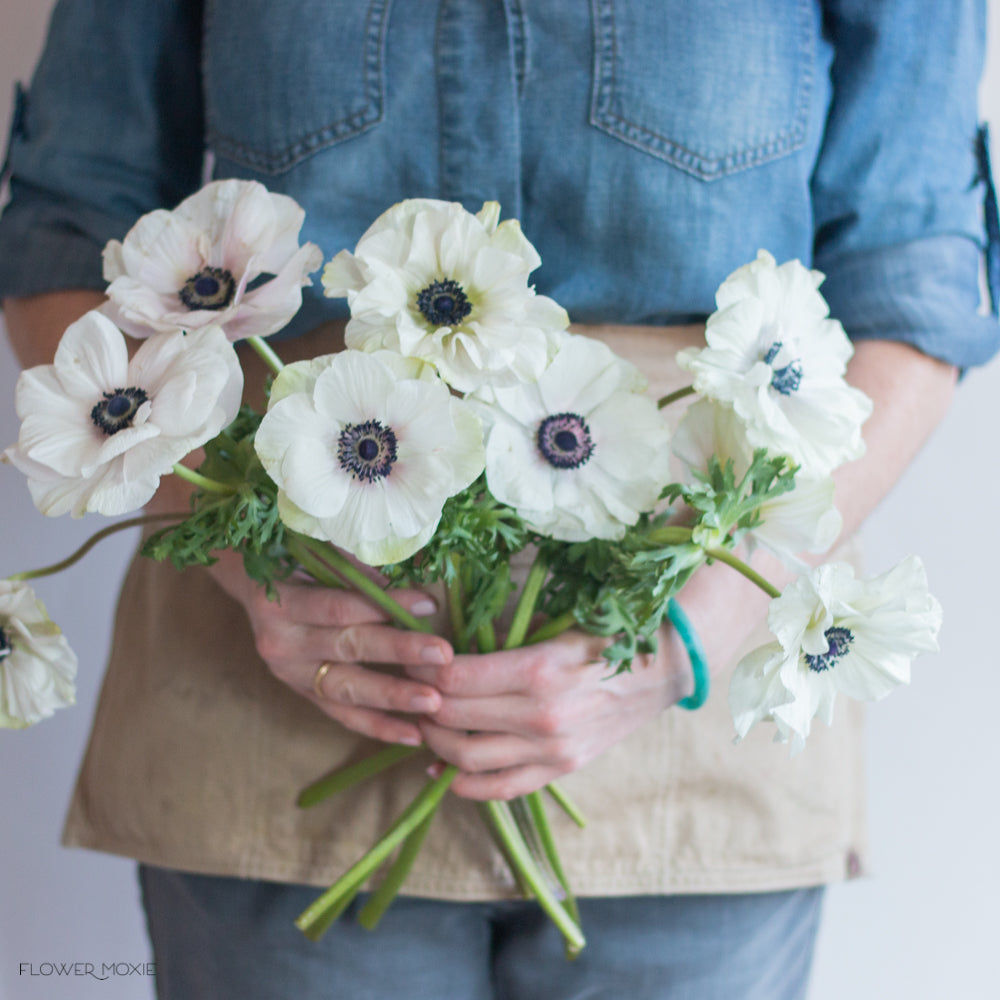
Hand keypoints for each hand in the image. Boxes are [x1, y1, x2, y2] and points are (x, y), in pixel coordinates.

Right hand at [208, 549, 451, 744]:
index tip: (429, 603)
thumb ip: (355, 569)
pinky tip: (413, 735)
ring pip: (347, 689)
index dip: (386, 605)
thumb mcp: (316, 553)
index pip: (342, 606)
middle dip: (400, 652)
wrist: (252, 584)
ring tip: (434, 704)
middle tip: (443, 657)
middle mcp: (281, 643)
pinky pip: (342, 714)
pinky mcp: (302, 693)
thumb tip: (409, 585)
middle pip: (348, 647)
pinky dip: (378, 725)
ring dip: (393, 697)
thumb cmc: (295, 560)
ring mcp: (290, 674)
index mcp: (281, 602)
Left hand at [406, 627, 692, 799]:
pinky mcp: (562, 769)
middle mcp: (541, 716)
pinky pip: (501, 787)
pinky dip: (465, 784)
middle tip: (410, 688)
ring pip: (467, 757)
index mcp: (537, 670)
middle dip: (419, 702)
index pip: (454, 678)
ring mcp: (552, 749)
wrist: (663, 666)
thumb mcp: (554, 623)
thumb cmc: (606, 632)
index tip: (411, 658)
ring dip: (434, 742)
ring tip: (424, 724)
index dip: (423, 669)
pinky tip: (445, 770)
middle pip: (452, 716)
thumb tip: (448, 646)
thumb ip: (502, 636)